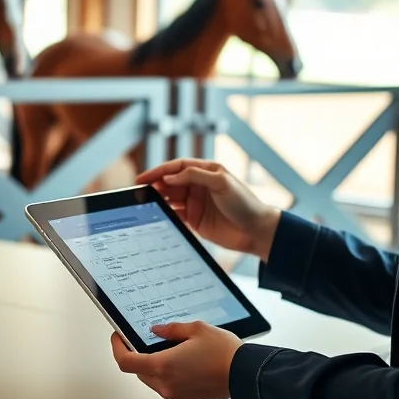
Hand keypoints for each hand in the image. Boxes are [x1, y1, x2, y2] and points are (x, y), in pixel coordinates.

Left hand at [110, 322, 242, 398]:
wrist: (245, 374)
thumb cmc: (224, 354)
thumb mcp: (196, 329)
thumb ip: (171, 329)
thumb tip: (158, 330)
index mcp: (163, 366)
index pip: (126, 362)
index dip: (117, 348)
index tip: (119, 338)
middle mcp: (166, 384)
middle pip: (138, 371)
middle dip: (138, 355)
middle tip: (144, 339)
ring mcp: (175, 394)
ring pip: (152, 379)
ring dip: (153, 365)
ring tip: (169, 348)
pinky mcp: (186, 398)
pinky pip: (168, 385)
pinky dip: (168, 373)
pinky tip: (182, 361)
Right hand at [137, 159, 280, 261]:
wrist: (256, 231)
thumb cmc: (244, 203)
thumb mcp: (221, 183)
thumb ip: (195, 176)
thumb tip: (170, 177)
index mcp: (206, 171)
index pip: (178, 167)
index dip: (160, 170)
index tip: (144, 177)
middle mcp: (199, 186)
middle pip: (171, 182)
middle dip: (156, 185)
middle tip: (141, 191)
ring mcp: (196, 203)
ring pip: (171, 198)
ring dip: (159, 199)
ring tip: (146, 203)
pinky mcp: (195, 220)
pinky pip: (175, 214)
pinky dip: (165, 213)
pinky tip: (157, 214)